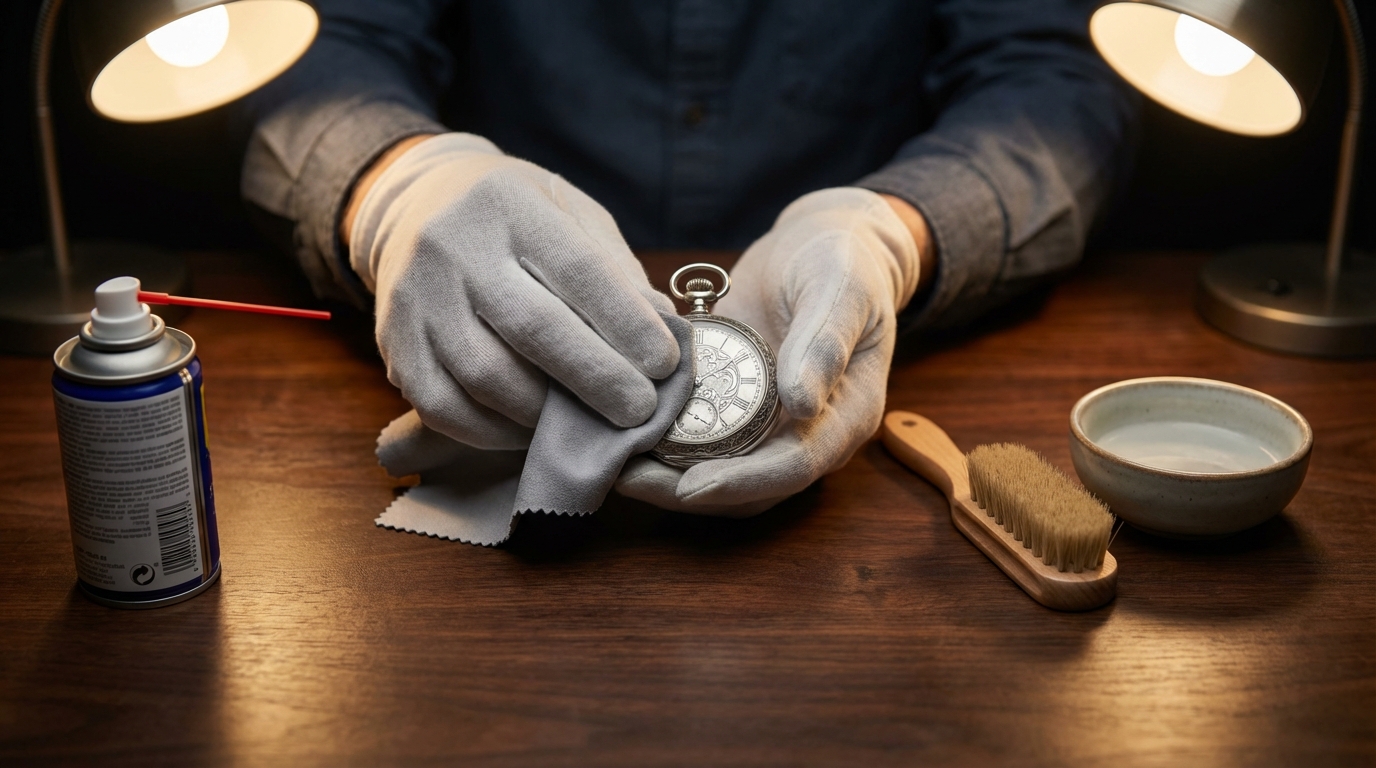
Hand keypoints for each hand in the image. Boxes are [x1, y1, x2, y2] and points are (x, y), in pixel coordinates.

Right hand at [348, 133, 680, 448]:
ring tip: (588, 426)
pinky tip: (532, 432)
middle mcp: (455, 247)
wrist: (418, 205)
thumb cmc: (518, 219)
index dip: (626, 323)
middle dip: (596, 379)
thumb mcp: (572, 215)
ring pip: (485, 376)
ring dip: (547, 413)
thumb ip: (617, 271)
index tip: (667, 364)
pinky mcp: (393, 344)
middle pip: (532, 328)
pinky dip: (495, 433)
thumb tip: (664, 332)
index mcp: (510, 205)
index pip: (578, 269)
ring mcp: (417, 298)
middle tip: (640, 413)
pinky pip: (444, 407)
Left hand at [615, 187, 921, 514]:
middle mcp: (807, 433)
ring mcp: (767, 426)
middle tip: (627, 476)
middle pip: (749, 489)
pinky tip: (617, 428)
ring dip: (664, 475)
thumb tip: (802, 404)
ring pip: (717, 473)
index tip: (689, 486)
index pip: (797, 466)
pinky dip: (660, 442)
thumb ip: (824, 342)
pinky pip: (696, 441)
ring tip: (612, 460)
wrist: (816, 242)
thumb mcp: (840, 287)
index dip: (743, 482)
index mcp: (846, 414)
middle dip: (686, 490)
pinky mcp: (732, 411)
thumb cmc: (841, 258)